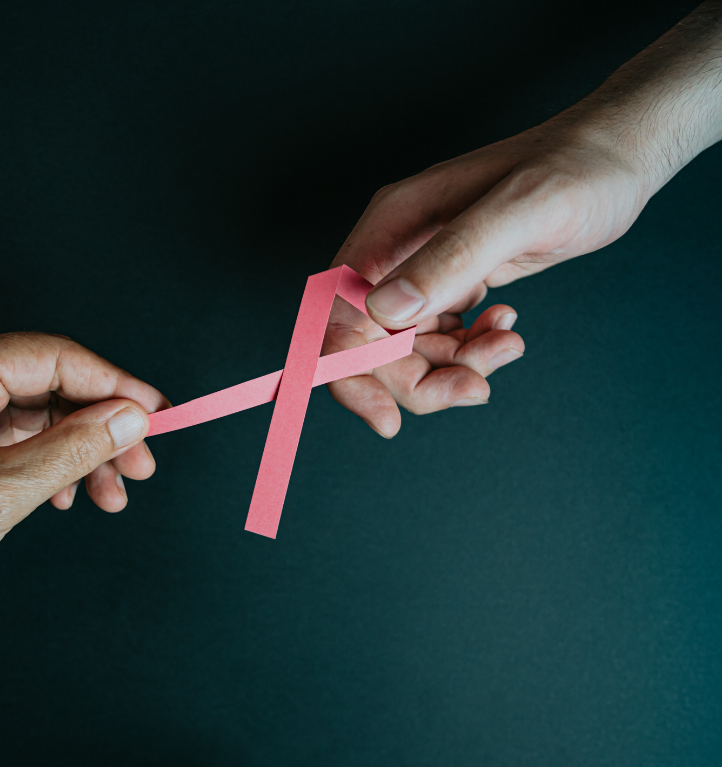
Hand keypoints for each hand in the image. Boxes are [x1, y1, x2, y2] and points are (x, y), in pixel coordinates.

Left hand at [0, 333, 167, 668]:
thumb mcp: (4, 493)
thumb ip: (75, 448)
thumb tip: (133, 418)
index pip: (56, 357)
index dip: (115, 385)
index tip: (160, 412)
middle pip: (55, 383)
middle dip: (102, 426)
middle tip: (141, 465)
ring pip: (47, 410)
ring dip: (85, 451)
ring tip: (111, 493)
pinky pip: (28, 432)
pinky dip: (57, 461)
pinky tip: (72, 494)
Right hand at [328, 0, 721, 434]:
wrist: (617, 156)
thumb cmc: (577, 169)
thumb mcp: (520, 211)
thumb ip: (451, 258)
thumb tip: (387, 311)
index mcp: (394, 227)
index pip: (339, 313)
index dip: (349, 373)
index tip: (386, 419)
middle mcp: (398, 251)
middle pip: (371, 344)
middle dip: (418, 379)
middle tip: (475, 388)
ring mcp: (423, 268)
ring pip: (408, 349)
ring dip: (453, 366)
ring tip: (505, 347)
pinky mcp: (452, 280)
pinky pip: (440, 337)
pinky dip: (469, 350)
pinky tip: (504, 328)